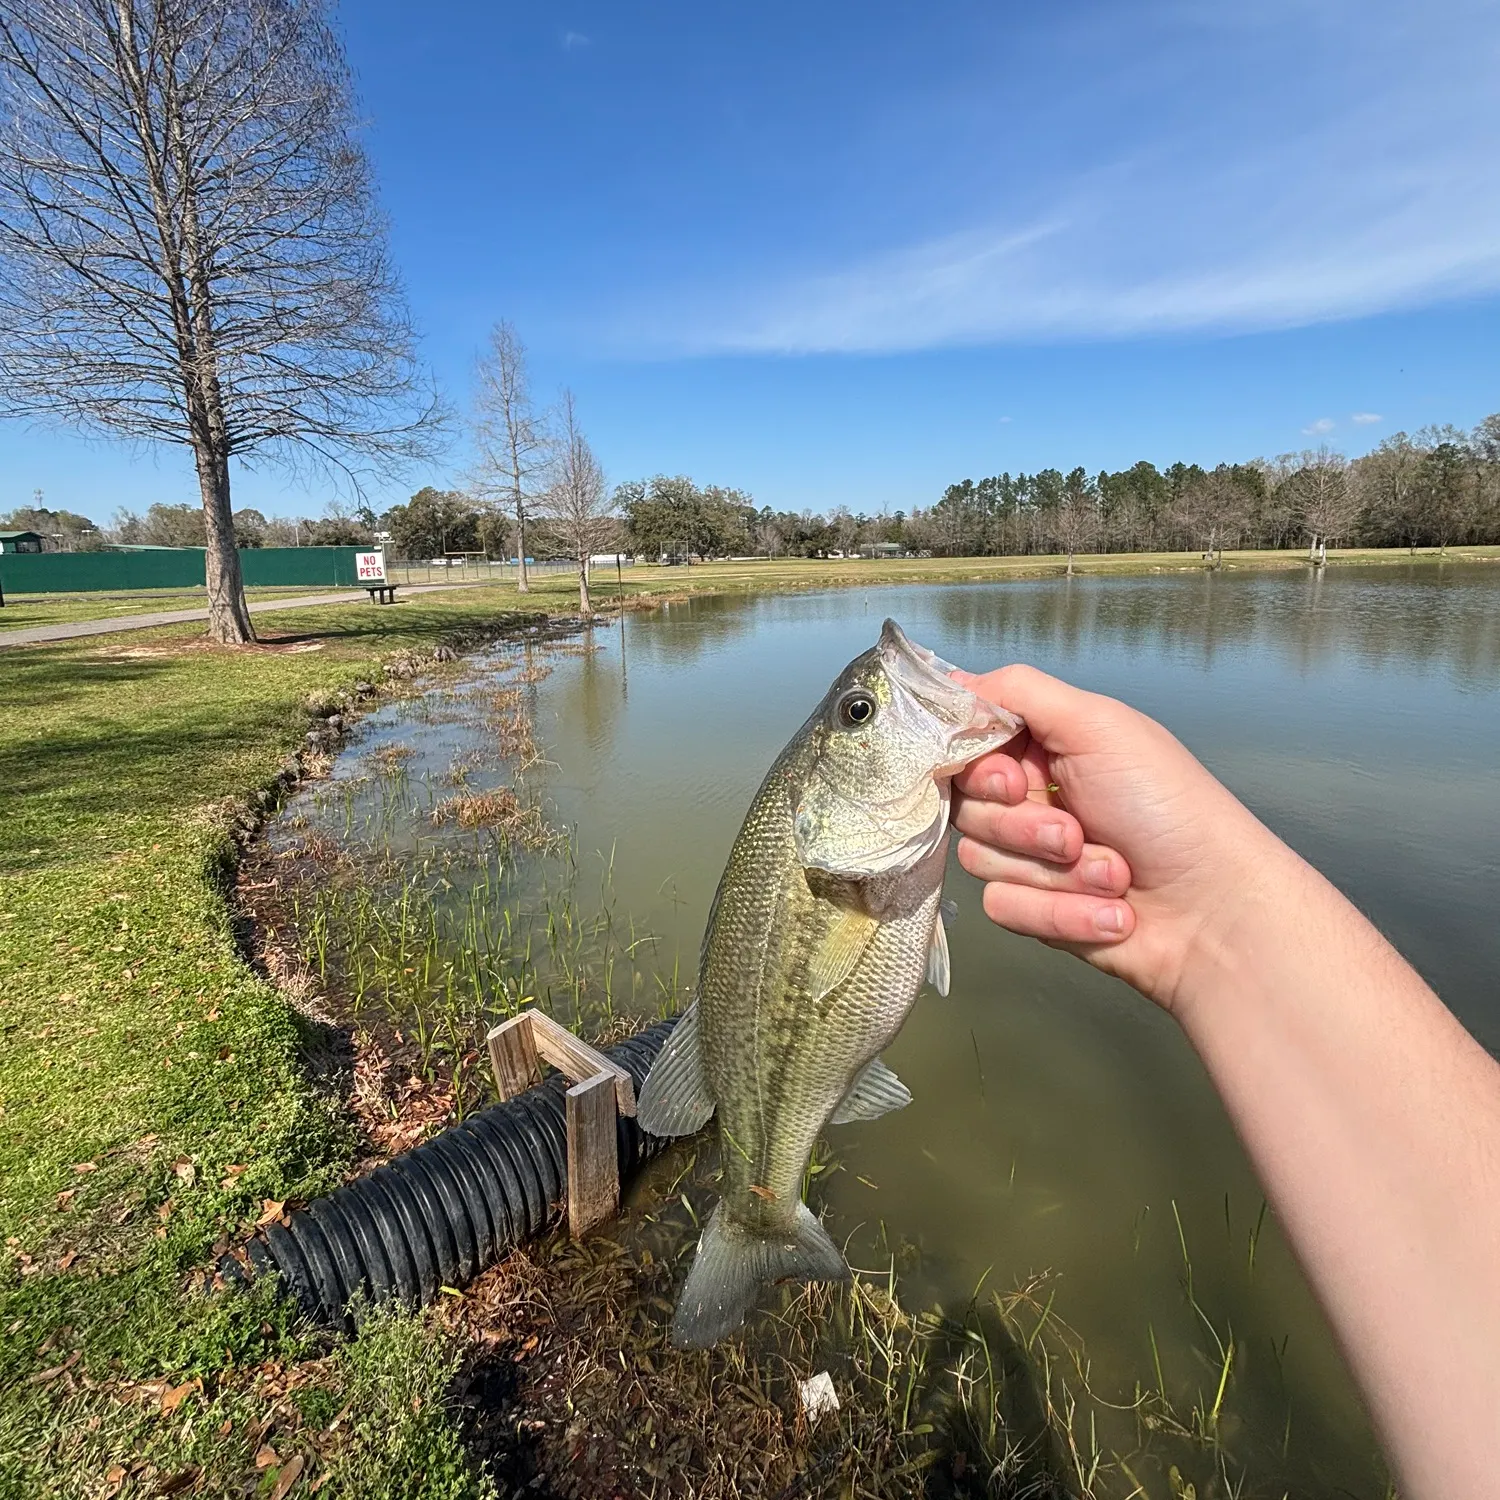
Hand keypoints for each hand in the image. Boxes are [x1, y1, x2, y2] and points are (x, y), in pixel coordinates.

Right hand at [951, 664, 1293, 1012]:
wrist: (1214, 911)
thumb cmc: (1166, 808)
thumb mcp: (1098, 725)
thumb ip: (1018, 691)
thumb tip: (949, 681)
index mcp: (1044, 746)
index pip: (963, 746)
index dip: (979, 769)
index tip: (1015, 781)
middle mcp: (1032, 796)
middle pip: (966, 807)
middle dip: (1026, 827)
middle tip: (1079, 831)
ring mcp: (1032, 856)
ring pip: (980, 860)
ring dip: (1056, 873)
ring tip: (1115, 874)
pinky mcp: (1037, 909)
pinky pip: (1004, 908)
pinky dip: (1061, 912)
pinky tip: (1112, 913)